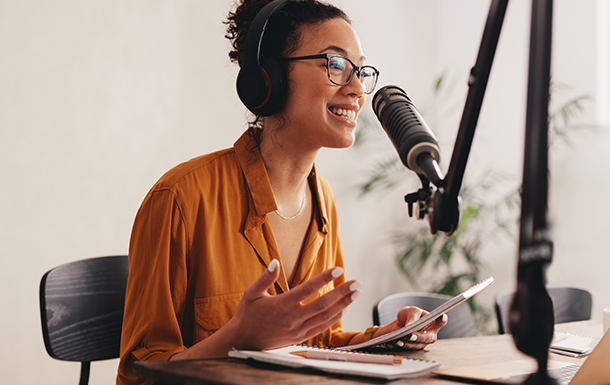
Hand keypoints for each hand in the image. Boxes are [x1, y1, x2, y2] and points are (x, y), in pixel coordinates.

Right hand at [226, 259, 361, 350]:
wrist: (243, 341)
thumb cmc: (247, 315)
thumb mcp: (251, 293)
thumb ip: (265, 277)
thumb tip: (274, 261)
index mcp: (281, 305)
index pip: (307, 289)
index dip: (324, 278)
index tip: (337, 269)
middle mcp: (292, 318)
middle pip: (323, 304)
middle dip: (342, 293)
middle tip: (356, 283)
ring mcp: (298, 330)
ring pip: (326, 317)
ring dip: (343, 305)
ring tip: (355, 294)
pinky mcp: (300, 337)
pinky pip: (321, 328)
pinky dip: (334, 318)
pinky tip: (343, 309)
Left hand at [388, 307, 447, 349]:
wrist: (399, 324)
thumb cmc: (408, 315)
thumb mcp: (410, 312)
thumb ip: (412, 317)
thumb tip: (410, 326)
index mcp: (433, 322)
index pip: (441, 321)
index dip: (442, 320)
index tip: (441, 316)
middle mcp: (431, 333)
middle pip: (429, 338)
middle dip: (419, 337)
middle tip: (411, 335)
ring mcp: (423, 342)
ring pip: (418, 345)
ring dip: (408, 343)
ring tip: (398, 339)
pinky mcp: (415, 347)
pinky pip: (409, 349)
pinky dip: (402, 345)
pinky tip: (394, 342)